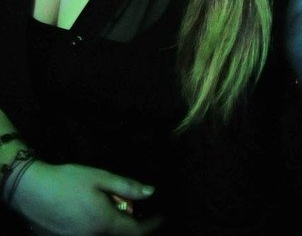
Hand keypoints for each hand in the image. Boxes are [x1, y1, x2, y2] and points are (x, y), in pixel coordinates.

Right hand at [11, 160, 162, 234]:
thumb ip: (127, 187)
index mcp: (105, 224)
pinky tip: (103, 214)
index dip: (152, 224)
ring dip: (119, 228)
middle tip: (145, 212)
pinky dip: (104, 229)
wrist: (32, 191)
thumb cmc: (68, 180)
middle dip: (136, 227)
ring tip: (124, 210)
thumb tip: (151, 192)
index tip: (162, 215)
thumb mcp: (100, 178)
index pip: (137, 232)